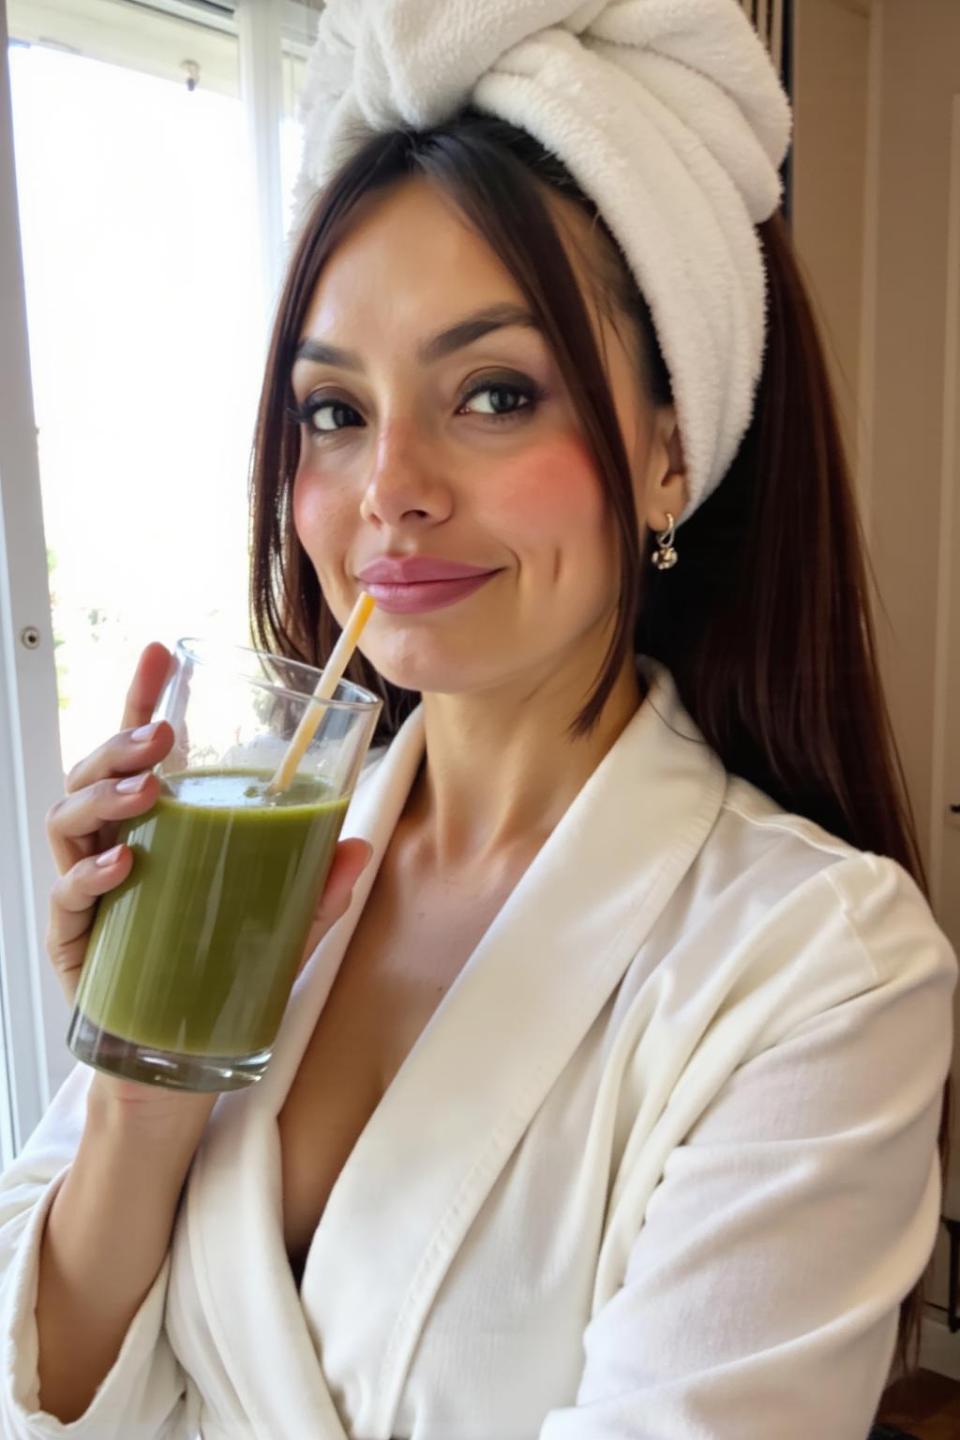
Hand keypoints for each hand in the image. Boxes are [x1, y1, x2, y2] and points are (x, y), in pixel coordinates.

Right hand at [45, 641, 372, 1119]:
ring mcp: (89, 893)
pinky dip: (92, 877)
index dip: (143, 698)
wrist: (175, 1071)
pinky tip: (123, 867)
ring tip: (150, 794)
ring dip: (105, 797)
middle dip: (121, 744)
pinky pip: (69, 898)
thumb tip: (360, 847)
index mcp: (158, 831)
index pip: (140, 752)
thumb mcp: (279, 930)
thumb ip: (316, 893)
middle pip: (94, 773)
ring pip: (69, 821)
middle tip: (162, 737)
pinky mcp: (75, 944)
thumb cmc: (217, 982)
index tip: (159, 652)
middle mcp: (114, 849)